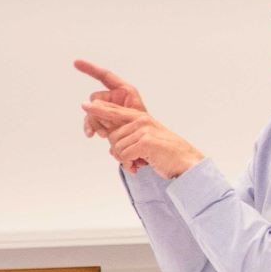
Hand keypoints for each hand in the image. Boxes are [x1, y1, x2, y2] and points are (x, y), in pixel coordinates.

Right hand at [75, 59, 146, 136]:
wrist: (145, 143)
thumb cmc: (144, 127)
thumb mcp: (131, 114)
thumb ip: (111, 109)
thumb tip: (89, 106)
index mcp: (124, 90)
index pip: (105, 76)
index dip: (90, 68)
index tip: (76, 62)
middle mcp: (113, 97)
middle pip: (95, 98)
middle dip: (97, 112)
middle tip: (106, 125)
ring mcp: (107, 109)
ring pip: (91, 111)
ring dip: (94, 122)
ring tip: (103, 135)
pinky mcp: (103, 120)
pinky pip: (90, 120)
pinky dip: (90, 127)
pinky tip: (91, 135)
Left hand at [83, 100, 203, 177]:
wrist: (185, 163)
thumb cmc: (164, 154)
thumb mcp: (145, 140)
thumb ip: (128, 136)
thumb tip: (108, 142)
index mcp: (141, 118)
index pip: (114, 111)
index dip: (98, 109)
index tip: (85, 105)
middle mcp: (141, 120)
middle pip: (111, 135)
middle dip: (118, 151)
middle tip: (130, 159)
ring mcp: (143, 130)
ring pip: (116, 147)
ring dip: (124, 160)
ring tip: (137, 163)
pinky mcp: (145, 141)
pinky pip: (123, 155)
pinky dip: (128, 164)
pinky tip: (137, 167)